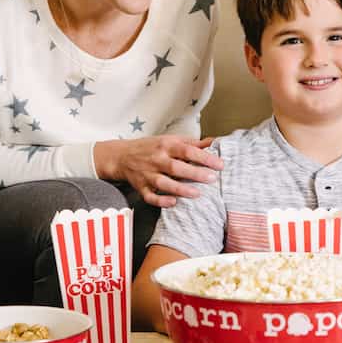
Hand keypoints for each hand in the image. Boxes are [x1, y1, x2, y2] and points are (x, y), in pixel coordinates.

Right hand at [95, 136, 224, 207]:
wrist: (122, 156)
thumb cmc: (150, 148)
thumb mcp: (170, 140)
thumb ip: (192, 143)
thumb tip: (214, 142)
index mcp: (166, 145)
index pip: (187, 150)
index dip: (204, 157)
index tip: (219, 164)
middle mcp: (157, 159)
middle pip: (176, 167)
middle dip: (195, 173)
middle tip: (212, 179)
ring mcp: (147, 174)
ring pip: (164, 183)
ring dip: (180, 189)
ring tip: (197, 194)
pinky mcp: (141, 187)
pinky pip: (150, 196)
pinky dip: (160, 200)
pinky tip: (173, 203)